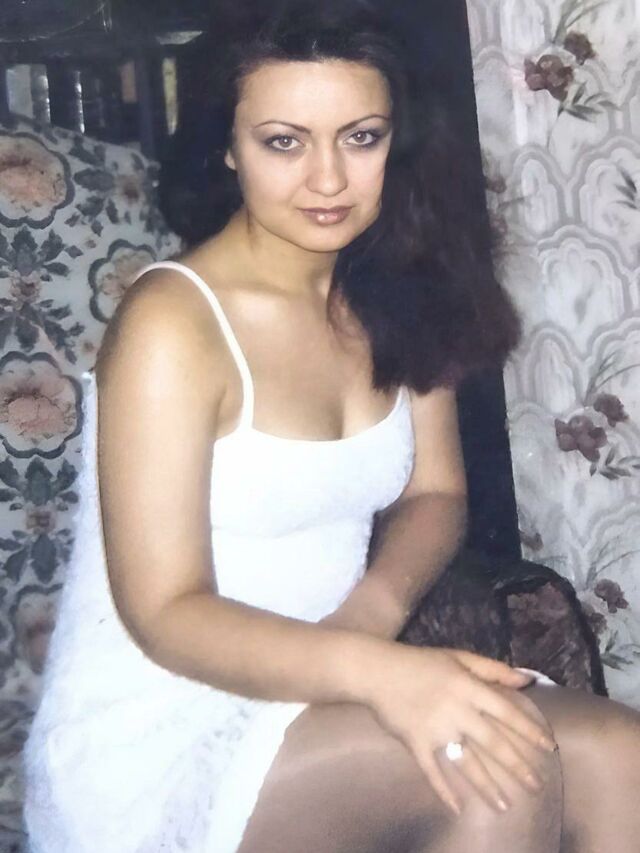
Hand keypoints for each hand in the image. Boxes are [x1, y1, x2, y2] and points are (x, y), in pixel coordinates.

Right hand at [364, 645, 557, 815]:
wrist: (377, 669)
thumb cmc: (421, 662)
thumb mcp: (458, 656)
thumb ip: (493, 668)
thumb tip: (527, 678)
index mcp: (467, 686)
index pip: (506, 711)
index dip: (528, 730)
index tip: (548, 747)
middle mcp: (456, 709)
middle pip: (492, 742)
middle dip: (517, 766)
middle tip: (536, 786)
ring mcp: (435, 728)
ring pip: (467, 763)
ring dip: (487, 786)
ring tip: (505, 806)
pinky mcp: (415, 742)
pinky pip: (432, 771)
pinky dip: (444, 791)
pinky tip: (458, 808)